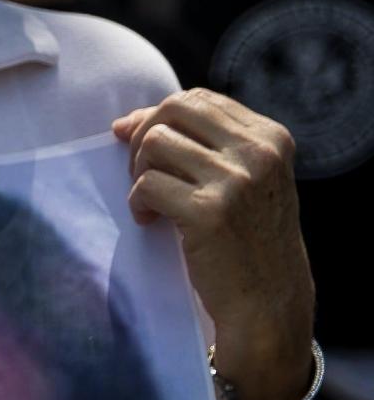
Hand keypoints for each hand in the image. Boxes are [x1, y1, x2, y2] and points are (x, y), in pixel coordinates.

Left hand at [114, 94, 315, 399]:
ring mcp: (236, 180)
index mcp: (271, 137)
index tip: (140, 144)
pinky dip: (138, 204)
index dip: (159, 116)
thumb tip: (127, 121)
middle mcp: (259, 152)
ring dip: (139, 173)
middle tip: (142, 174)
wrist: (268, 300)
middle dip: (144, 136)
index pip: (199, 99)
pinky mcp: (208, 211)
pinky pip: (147, 185)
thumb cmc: (246, 238)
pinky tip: (152, 223)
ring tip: (152, 202)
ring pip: (155, 144)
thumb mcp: (245, 181)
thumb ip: (202, 146)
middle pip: (174, 110)